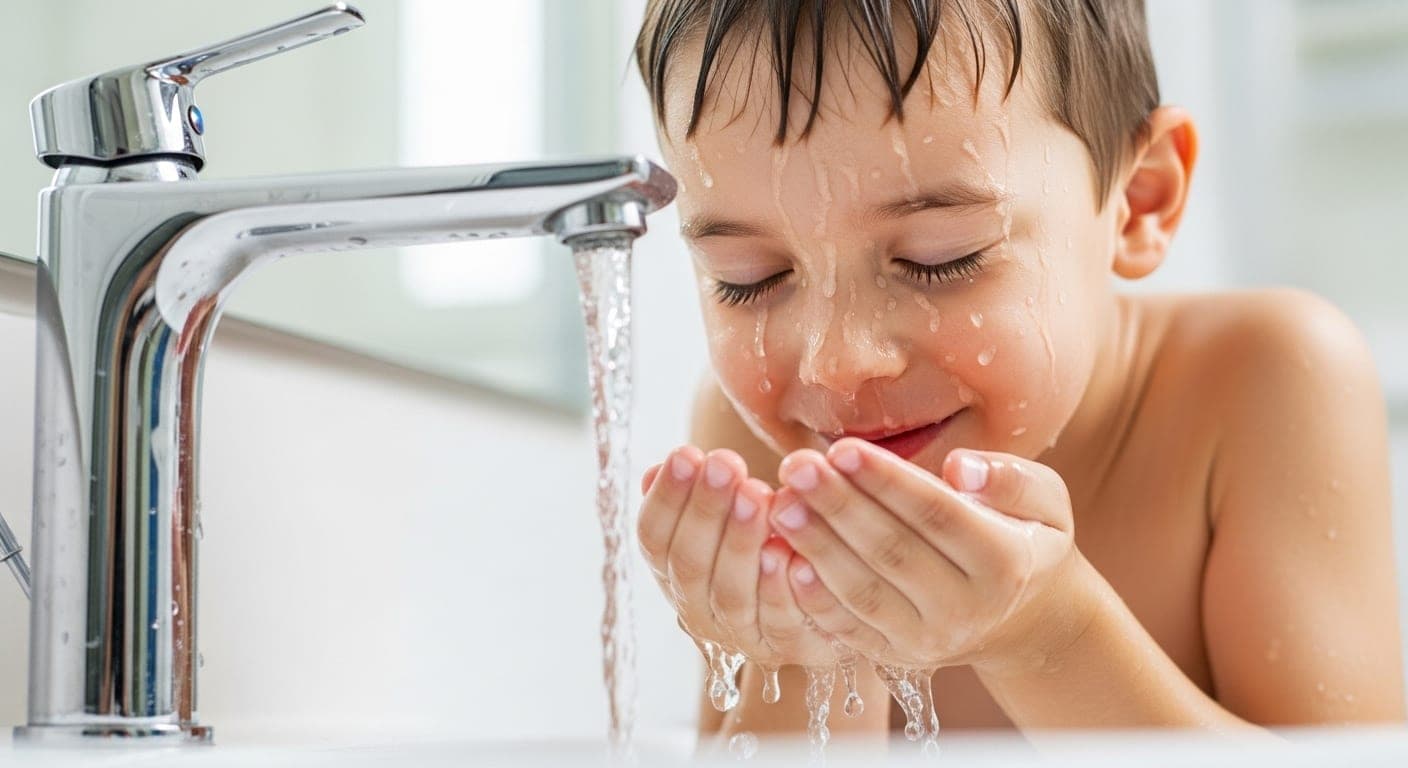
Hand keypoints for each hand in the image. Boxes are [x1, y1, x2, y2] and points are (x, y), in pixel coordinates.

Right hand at [637, 446, 837, 665]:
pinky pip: (780, 620)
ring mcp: (744, 636)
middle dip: (706, 509)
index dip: (667, 498)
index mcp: (674, 574)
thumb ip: (696, 495)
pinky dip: (780, 586)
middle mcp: (700, 612)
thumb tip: (658, 471)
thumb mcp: (729, 515)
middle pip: (690, 565)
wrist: (829, 602)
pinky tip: (787, 549)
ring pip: (731, 594)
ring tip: (757, 493)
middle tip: (725, 463)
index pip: (654, 540)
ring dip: (740, 542)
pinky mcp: (791, 647)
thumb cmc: (769, 543)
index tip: (685, 453)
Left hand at [767, 438, 1088, 670]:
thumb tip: (961, 468)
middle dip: (838, 506)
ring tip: (781, 504)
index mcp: (1005, 563)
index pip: (936, 515)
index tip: (842, 448)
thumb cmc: (1028, 538)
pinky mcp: (896, 656)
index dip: (887, 482)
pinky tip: (783, 560)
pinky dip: (813, 597)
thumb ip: (1012, 478)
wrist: (1025, 617)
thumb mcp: (1046, 502)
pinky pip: (847, 628)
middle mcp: (966, 609)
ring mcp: (928, 640)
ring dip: (816, 547)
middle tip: (795, 466)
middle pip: (891, 552)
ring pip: (862, 592)